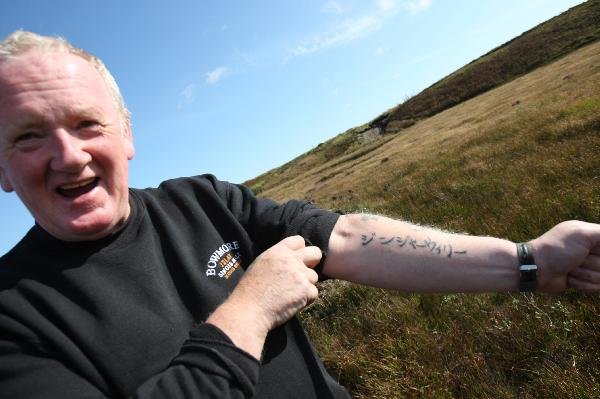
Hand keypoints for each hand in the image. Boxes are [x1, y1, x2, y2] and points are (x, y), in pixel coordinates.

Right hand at [206, 235, 321, 357]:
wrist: (249, 310)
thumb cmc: (250, 291)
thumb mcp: (260, 264)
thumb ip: (277, 259)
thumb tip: (291, 259)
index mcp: (277, 251)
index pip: (299, 241)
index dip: (301, 251)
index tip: (297, 260)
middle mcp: (290, 260)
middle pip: (315, 253)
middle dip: (313, 263)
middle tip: (303, 275)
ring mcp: (299, 274)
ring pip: (314, 277)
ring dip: (306, 286)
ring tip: (290, 294)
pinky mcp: (305, 290)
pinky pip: (314, 293)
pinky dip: (306, 300)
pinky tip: (292, 303)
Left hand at [531, 221, 599, 292]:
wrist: (536, 269)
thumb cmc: (557, 249)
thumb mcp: (581, 234)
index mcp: (592, 236)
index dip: (599, 254)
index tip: (584, 255)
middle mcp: (592, 251)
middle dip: (593, 264)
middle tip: (576, 260)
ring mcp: (588, 267)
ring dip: (585, 275)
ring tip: (570, 269)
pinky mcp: (583, 282)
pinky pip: (596, 288)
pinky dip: (582, 284)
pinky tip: (568, 279)